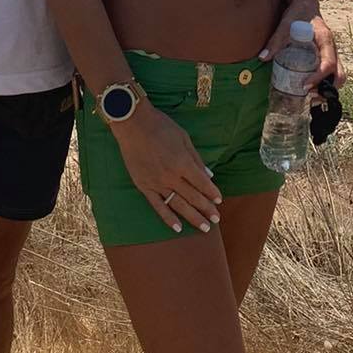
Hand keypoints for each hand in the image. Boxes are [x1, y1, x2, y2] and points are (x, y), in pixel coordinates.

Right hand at [111, 101, 221, 233]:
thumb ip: (196, 159)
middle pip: (193, 197)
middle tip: (216, 219)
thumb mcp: (184, 138)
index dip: (212, 193)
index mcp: (183, 163)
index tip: (219, 200)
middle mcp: (171, 176)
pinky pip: (158, 206)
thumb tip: (209, 175)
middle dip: (207, 209)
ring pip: (178, 205)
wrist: (133, 124)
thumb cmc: (161, 127)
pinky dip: (168, 218)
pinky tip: (177, 228)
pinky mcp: (144, 186)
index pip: (202, 183)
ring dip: (192, 217)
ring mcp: (156, 183)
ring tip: (204, 228)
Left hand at [260, 2, 343, 89]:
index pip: (328, 64)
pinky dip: (325, 82)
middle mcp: (332, 48)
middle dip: (328, 88)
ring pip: (338, 75)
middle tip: (309, 94)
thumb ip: (276, 41)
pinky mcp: (327, 55)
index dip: (318, 78)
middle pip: (340, 74)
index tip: (305, 86)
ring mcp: (331, 52)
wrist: (306, 3)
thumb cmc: (298, 12)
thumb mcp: (286, 24)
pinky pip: (332, 72)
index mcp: (325, 40)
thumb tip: (263, 58)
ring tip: (309, 94)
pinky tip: (310, 86)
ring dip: (327, 88)